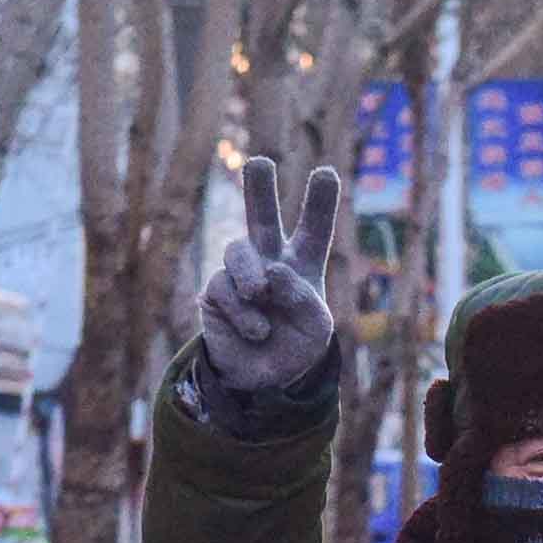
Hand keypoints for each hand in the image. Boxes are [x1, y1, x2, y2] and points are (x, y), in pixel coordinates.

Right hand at [200, 156, 341, 394]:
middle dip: (259, 188)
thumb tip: (271, 271)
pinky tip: (256, 331)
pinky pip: (224, 289)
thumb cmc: (297, 348)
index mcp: (302, 264)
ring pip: (237, 249)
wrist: (264, 380)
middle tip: (261, 162)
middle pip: (261, 216)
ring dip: (250, 273)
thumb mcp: (317, 328)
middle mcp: (269, 260)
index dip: (319, 202)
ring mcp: (240, 274)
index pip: (313, 228)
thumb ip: (302, 297)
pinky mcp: (216, 293)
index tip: (325, 172)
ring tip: (260, 294)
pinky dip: (242, 312)